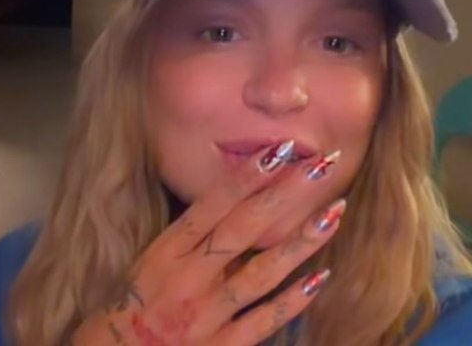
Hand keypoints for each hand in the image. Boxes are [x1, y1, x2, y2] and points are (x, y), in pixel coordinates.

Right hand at [73, 141, 345, 345]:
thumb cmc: (138, 301)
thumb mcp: (153, 260)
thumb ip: (191, 234)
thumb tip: (241, 197)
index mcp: (165, 253)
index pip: (210, 207)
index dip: (246, 177)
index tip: (279, 150)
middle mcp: (186, 280)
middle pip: (241, 231)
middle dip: (283, 196)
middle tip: (320, 167)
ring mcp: (204, 315)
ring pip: (260, 274)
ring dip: (300, 243)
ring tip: (333, 213)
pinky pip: (262, 322)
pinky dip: (293, 301)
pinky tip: (321, 277)